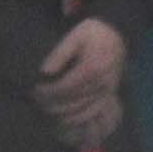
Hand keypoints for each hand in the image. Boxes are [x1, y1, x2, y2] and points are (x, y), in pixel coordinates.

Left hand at [33, 13, 132, 148]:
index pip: (65, 87)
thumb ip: (59, 54)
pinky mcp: (109, 95)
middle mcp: (100, 83)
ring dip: (64, 114)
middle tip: (37, 102)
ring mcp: (106, 91)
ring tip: (48, 111)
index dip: (48, 92)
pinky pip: (94, 112)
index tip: (35, 91)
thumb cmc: (93, 32)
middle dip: (53, 104)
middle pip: (73, 102)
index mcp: (91, 68)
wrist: (117, 34)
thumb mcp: (74, 36)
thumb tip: (45, 72)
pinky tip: (67, 119)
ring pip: (83, 110)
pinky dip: (79, 118)